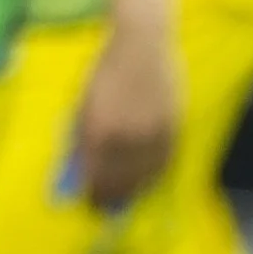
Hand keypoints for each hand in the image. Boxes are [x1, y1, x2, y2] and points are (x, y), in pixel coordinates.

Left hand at [68, 22, 180, 211]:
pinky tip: (146, 181)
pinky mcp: (173, 129)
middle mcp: (127, 139)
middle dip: (111, 196)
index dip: (92, 192)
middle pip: (120, 181)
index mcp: (99, 131)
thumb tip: (79, 170)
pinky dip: (154, 175)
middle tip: (105, 206)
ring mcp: (153, 135)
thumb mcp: (82, 105)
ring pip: (144, 176)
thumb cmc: (104, 71)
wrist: (143, 46)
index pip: (96, 175)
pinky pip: (163, 162)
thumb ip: (81, 139)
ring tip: (125, 198)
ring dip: (133, 190)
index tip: (89, 201)